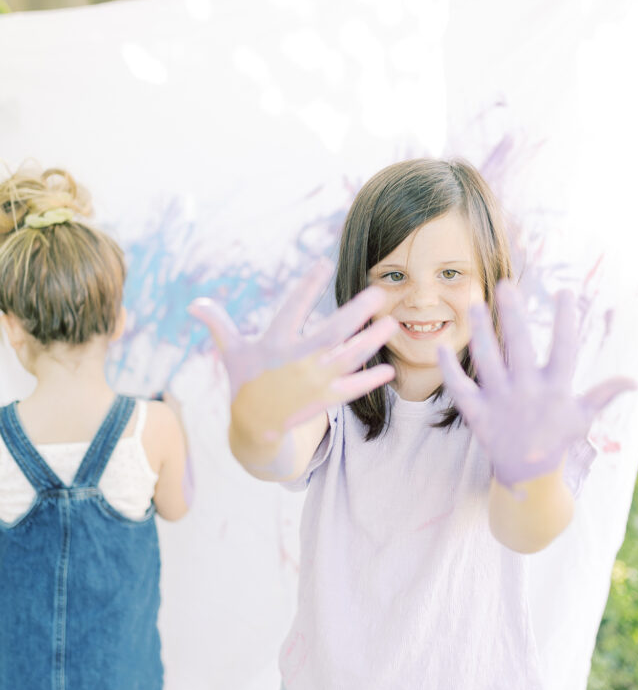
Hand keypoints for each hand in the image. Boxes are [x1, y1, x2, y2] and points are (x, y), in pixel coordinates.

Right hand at [188, 258, 395, 437]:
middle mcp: (297, 361)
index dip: (307, 286)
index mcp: (275, 343)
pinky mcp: (324, 400)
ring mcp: (313, 382)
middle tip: (378, 293)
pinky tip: (389, 369)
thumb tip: (194, 304)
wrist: (254, 426)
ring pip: (349, 358)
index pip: (292, 308)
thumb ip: (218, 324)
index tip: (324, 263)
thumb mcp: (231, 351)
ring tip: (391, 323)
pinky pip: (352, 389)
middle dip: (356, 312)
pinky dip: (370, 380)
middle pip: (332, 333)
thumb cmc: (245, 381)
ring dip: (372, 340)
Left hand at [437, 281, 635, 487]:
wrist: (528, 473)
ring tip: (474, 305)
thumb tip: (633, 382)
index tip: (565, 292)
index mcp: (556, 388)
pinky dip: (449, 370)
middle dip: (513, 316)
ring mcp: (500, 401)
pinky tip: (441, 346)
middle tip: (506, 285)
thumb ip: (604, 394)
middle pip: (520, 347)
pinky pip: (460, 389)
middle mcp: (527, 391)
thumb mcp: (582, 416)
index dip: (566, 320)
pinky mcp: (477, 414)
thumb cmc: (557, 437)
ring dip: (480, 332)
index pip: (565, 348)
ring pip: (487, 361)